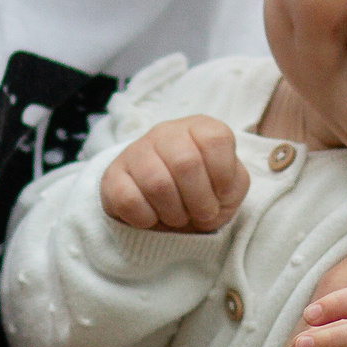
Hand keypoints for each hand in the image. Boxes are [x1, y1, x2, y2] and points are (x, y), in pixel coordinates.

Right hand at [101, 116, 249, 231]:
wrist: (170, 211)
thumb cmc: (204, 194)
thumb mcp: (230, 187)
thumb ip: (234, 184)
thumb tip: (218, 190)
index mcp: (199, 127)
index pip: (216, 140)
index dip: (223, 176)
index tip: (221, 193)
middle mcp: (166, 132)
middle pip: (186, 163)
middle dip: (199, 201)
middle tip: (201, 213)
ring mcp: (136, 151)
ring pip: (156, 184)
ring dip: (174, 213)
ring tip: (178, 217)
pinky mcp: (113, 176)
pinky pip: (128, 200)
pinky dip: (147, 219)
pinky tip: (153, 217)